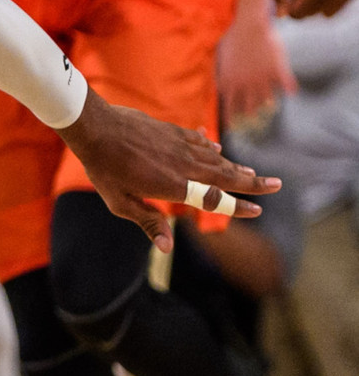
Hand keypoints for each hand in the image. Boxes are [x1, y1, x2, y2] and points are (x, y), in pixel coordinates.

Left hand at [58, 88, 278, 249]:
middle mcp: (183, 165)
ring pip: (216, 158)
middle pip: (226, 176)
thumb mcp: (120, 203)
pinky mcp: (172, 132)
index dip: (236, 206)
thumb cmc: (103, 169)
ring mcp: (180, 145)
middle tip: (277, 185)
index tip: (257, 211)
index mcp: (172, 185)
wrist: (97, 128)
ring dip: (236, 166)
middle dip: (253, 183)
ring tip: (253, 173)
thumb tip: (167, 247)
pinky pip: (198, 141)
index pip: (213, 199)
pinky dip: (211, 148)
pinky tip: (217, 150)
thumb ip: (148, 221)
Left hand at [215, 8, 292, 128]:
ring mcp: (262, 77)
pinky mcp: (276, 68)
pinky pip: (285, 82)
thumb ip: (221, 76)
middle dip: (250, 114)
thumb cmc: (233, 40)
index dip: (230, 118)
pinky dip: (289, 87)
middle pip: (249, 106)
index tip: (231, 128)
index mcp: (229, 82)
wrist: (250, 25)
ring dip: (268, 103)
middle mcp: (245, 83)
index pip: (229, 106)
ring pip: (267, 98)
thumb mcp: (220, 59)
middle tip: (252, 121)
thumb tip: (221, 90)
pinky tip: (292, 91)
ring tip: (270, 107)